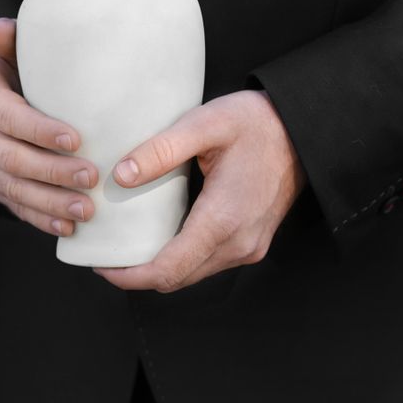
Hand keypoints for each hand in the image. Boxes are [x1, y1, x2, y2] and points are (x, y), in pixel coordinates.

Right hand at [0, 18, 98, 235]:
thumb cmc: (16, 67)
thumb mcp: (12, 48)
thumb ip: (11, 39)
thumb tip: (2, 28)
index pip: (6, 115)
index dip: (38, 130)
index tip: (77, 139)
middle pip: (10, 157)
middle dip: (52, 172)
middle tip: (92, 178)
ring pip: (12, 187)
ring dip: (50, 202)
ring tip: (87, 210)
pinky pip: (12, 205)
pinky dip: (40, 219)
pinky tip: (68, 228)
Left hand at [95, 90, 305, 291]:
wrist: (302, 129)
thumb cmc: (254, 123)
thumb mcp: (204, 123)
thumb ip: (160, 150)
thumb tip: (120, 176)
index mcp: (222, 220)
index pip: (167, 270)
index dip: (128, 275)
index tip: (100, 265)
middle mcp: (237, 244)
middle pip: (176, 279)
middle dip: (136, 274)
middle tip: (105, 254)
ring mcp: (247, 247)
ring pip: (191, 274)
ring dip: (157, 268)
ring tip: (124, 246)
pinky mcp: (250, 242)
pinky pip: (206, 263)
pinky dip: (177, 259)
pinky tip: (156, 238)